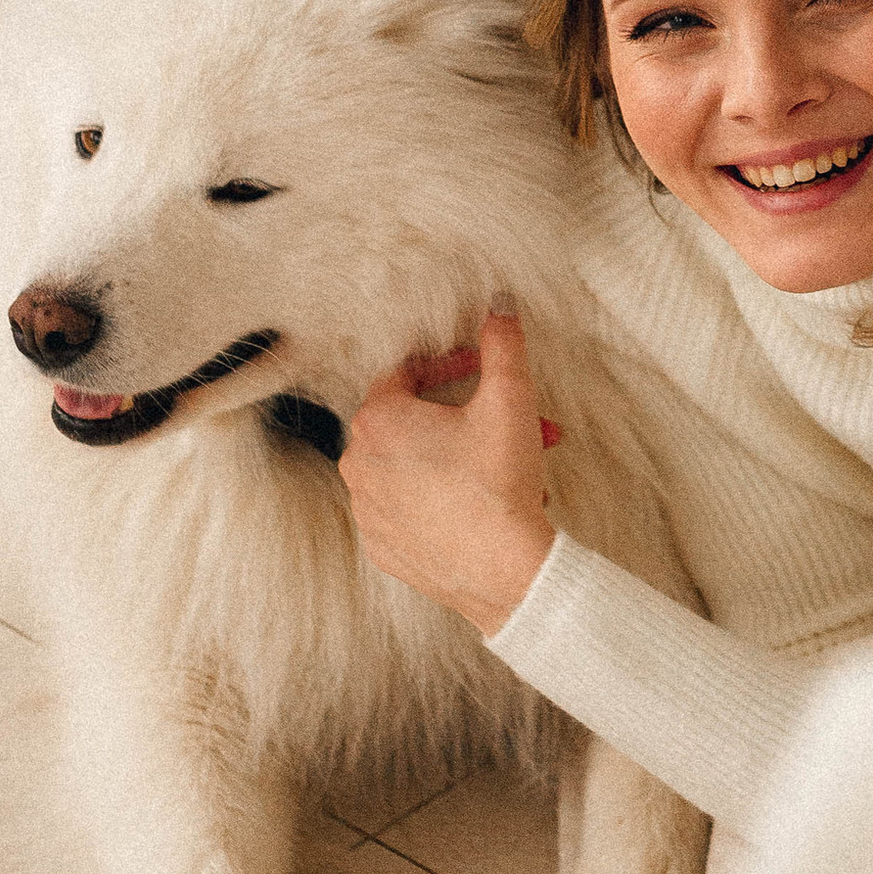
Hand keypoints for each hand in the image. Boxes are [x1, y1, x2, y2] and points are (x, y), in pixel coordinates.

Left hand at [340, 308, 559, 636]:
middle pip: (414, 422)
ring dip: (457, 457)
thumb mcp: (510, 401)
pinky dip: (439, 499)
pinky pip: (408, 509)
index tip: (483, 372)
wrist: (505, 572)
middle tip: (514, 423)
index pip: (407, 373)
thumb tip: (500, 302)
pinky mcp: (383, 549)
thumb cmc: (499, 484)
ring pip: (413, 467)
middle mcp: (358, 465)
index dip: (451, 365)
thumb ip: (503, 344)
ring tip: (508, 467)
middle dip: (468, 417)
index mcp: (377, 421)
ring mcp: (368, 512)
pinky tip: (480, 504)